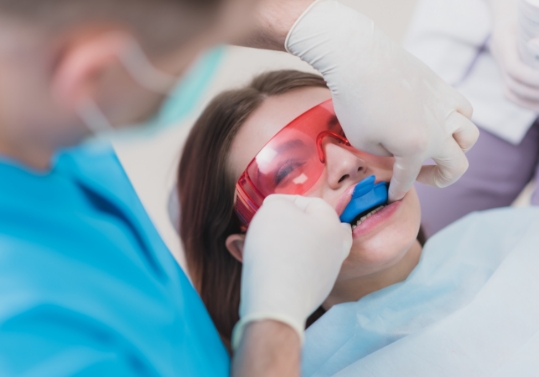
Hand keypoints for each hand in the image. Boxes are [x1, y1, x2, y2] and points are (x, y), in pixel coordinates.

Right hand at [232, 195, 351, 347]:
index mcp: (333, 225)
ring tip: (254, 248)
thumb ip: (279, 202)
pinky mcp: (313, 293)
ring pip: (304, 251)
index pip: (310, 202)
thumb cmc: (277, 249)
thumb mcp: (275, 209)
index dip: (285, 202)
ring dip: (282, 246)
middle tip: (268, 228)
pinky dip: (282, 267)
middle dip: (290, 226)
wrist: (276, 301)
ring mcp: (327, 273)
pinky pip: (296, 272)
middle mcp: (336, 249)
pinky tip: (263, 268)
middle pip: (315, 229)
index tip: (265, 210)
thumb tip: (280, 209)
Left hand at [286, 0, 478, 200]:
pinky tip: (439, 121)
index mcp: (416, 147)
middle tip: (421, 176)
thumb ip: (386, 156)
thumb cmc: (355, 102)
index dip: (398, 190)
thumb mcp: (362, 142)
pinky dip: (457, 120)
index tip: (391, 195)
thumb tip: (396, 154)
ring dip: (456, 149)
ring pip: (469, 136)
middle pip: (457, 165)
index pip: (409, 178)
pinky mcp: (443, 87)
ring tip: (437, 148)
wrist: (359, 59)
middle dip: (440, 179)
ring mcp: (445, 106)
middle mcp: (438, 129)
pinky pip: (464, 109)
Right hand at [490, 0, 538, 109]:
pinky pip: (511, 93)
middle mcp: (498, 54)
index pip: (514, 68)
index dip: (532, 78)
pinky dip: (526, 102)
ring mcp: (499, 64)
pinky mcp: (504, 72)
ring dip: (532, 100)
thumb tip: (538, 48)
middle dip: (535, 92)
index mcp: (502, 39)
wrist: (509, 9)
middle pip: (512, 83)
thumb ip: (536, 38)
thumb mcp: (532, 15)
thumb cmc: (525, 9)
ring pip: (510, 91)